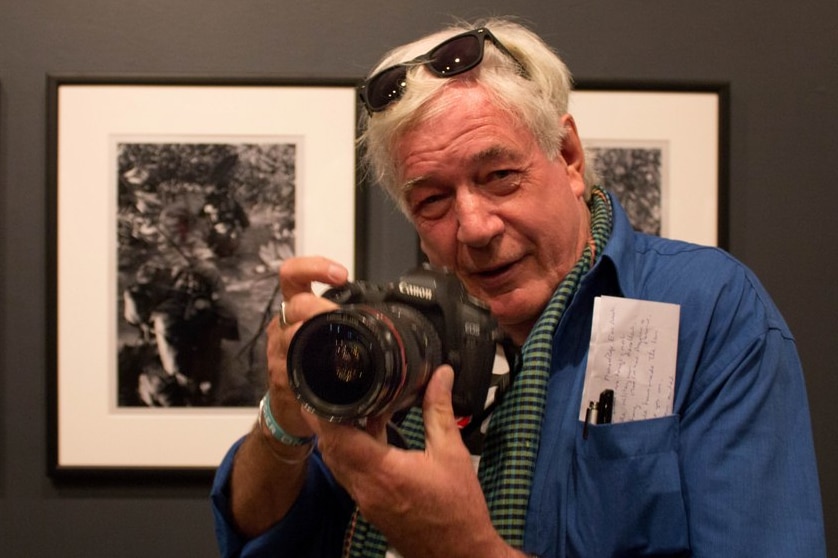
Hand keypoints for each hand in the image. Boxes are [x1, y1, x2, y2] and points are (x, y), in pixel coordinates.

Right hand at [265, 256, 347, 440]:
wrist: (293, 408)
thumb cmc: (315, 366)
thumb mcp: (328, 337)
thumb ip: (350, 322)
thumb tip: (396, 317)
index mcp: (297, 309)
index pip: (294, 275)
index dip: (314, 267)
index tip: (341, 274)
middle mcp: (284, 325)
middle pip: (295, 303)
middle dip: (318, 306)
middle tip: (337, 314)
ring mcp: (280, 350)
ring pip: (290, 332)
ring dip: (312, 333)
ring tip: (331, 340)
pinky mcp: (281, 375)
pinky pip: (291, 366)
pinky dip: (306, 366)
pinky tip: (320, 371)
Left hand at [304, 366, 514, 557]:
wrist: (460, 553)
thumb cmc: (458, 509)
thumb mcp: (452, 453)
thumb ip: (439, 410)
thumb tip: (440, 375)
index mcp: (381, 471)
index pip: (336, 437)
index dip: (323, 410)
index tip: (321, 386)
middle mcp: (364, 487)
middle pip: (330, 447)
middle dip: (328, 418)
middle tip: (334, 389)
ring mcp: (365, 499)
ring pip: (338, 461)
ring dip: (339, 434)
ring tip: (353, 405)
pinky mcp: (370, 506)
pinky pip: (350, 473)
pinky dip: (353, 451)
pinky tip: (373, 433)